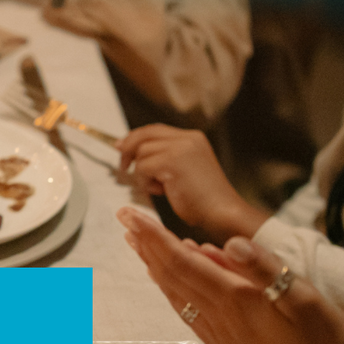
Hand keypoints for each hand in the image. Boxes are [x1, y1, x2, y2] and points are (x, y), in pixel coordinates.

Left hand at [117, 124, 266, 239]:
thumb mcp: (185, 170)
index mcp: (193, 138)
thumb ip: (166, 157)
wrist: (222, 212)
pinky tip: (161, 191)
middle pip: (145, 134)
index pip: (156, 130)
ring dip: (143, 173)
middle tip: (122, 165)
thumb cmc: (203, 200)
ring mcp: (180, 148)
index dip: (136, 137)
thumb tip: (135, 154)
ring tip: (160, 188)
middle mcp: (187, 138)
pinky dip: (145, 182)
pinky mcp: (172, 161)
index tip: (121, 146)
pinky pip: (142, 168)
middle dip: (128, 147)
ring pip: (141, 153)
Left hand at [118, 206, 343, 343]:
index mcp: (236, 298)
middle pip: (170, 274)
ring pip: (174, 293)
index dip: (154, 235)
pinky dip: (170, 291)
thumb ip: (266, 269)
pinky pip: (186, 312)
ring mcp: (218, 333)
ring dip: (153, 265)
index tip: (130, 214)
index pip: (182, 260)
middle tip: (124, 218)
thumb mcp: (306, 299)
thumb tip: (230, 244)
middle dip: (145, 243)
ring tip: (138, 244)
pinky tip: (168, 286)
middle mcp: (219, 316)